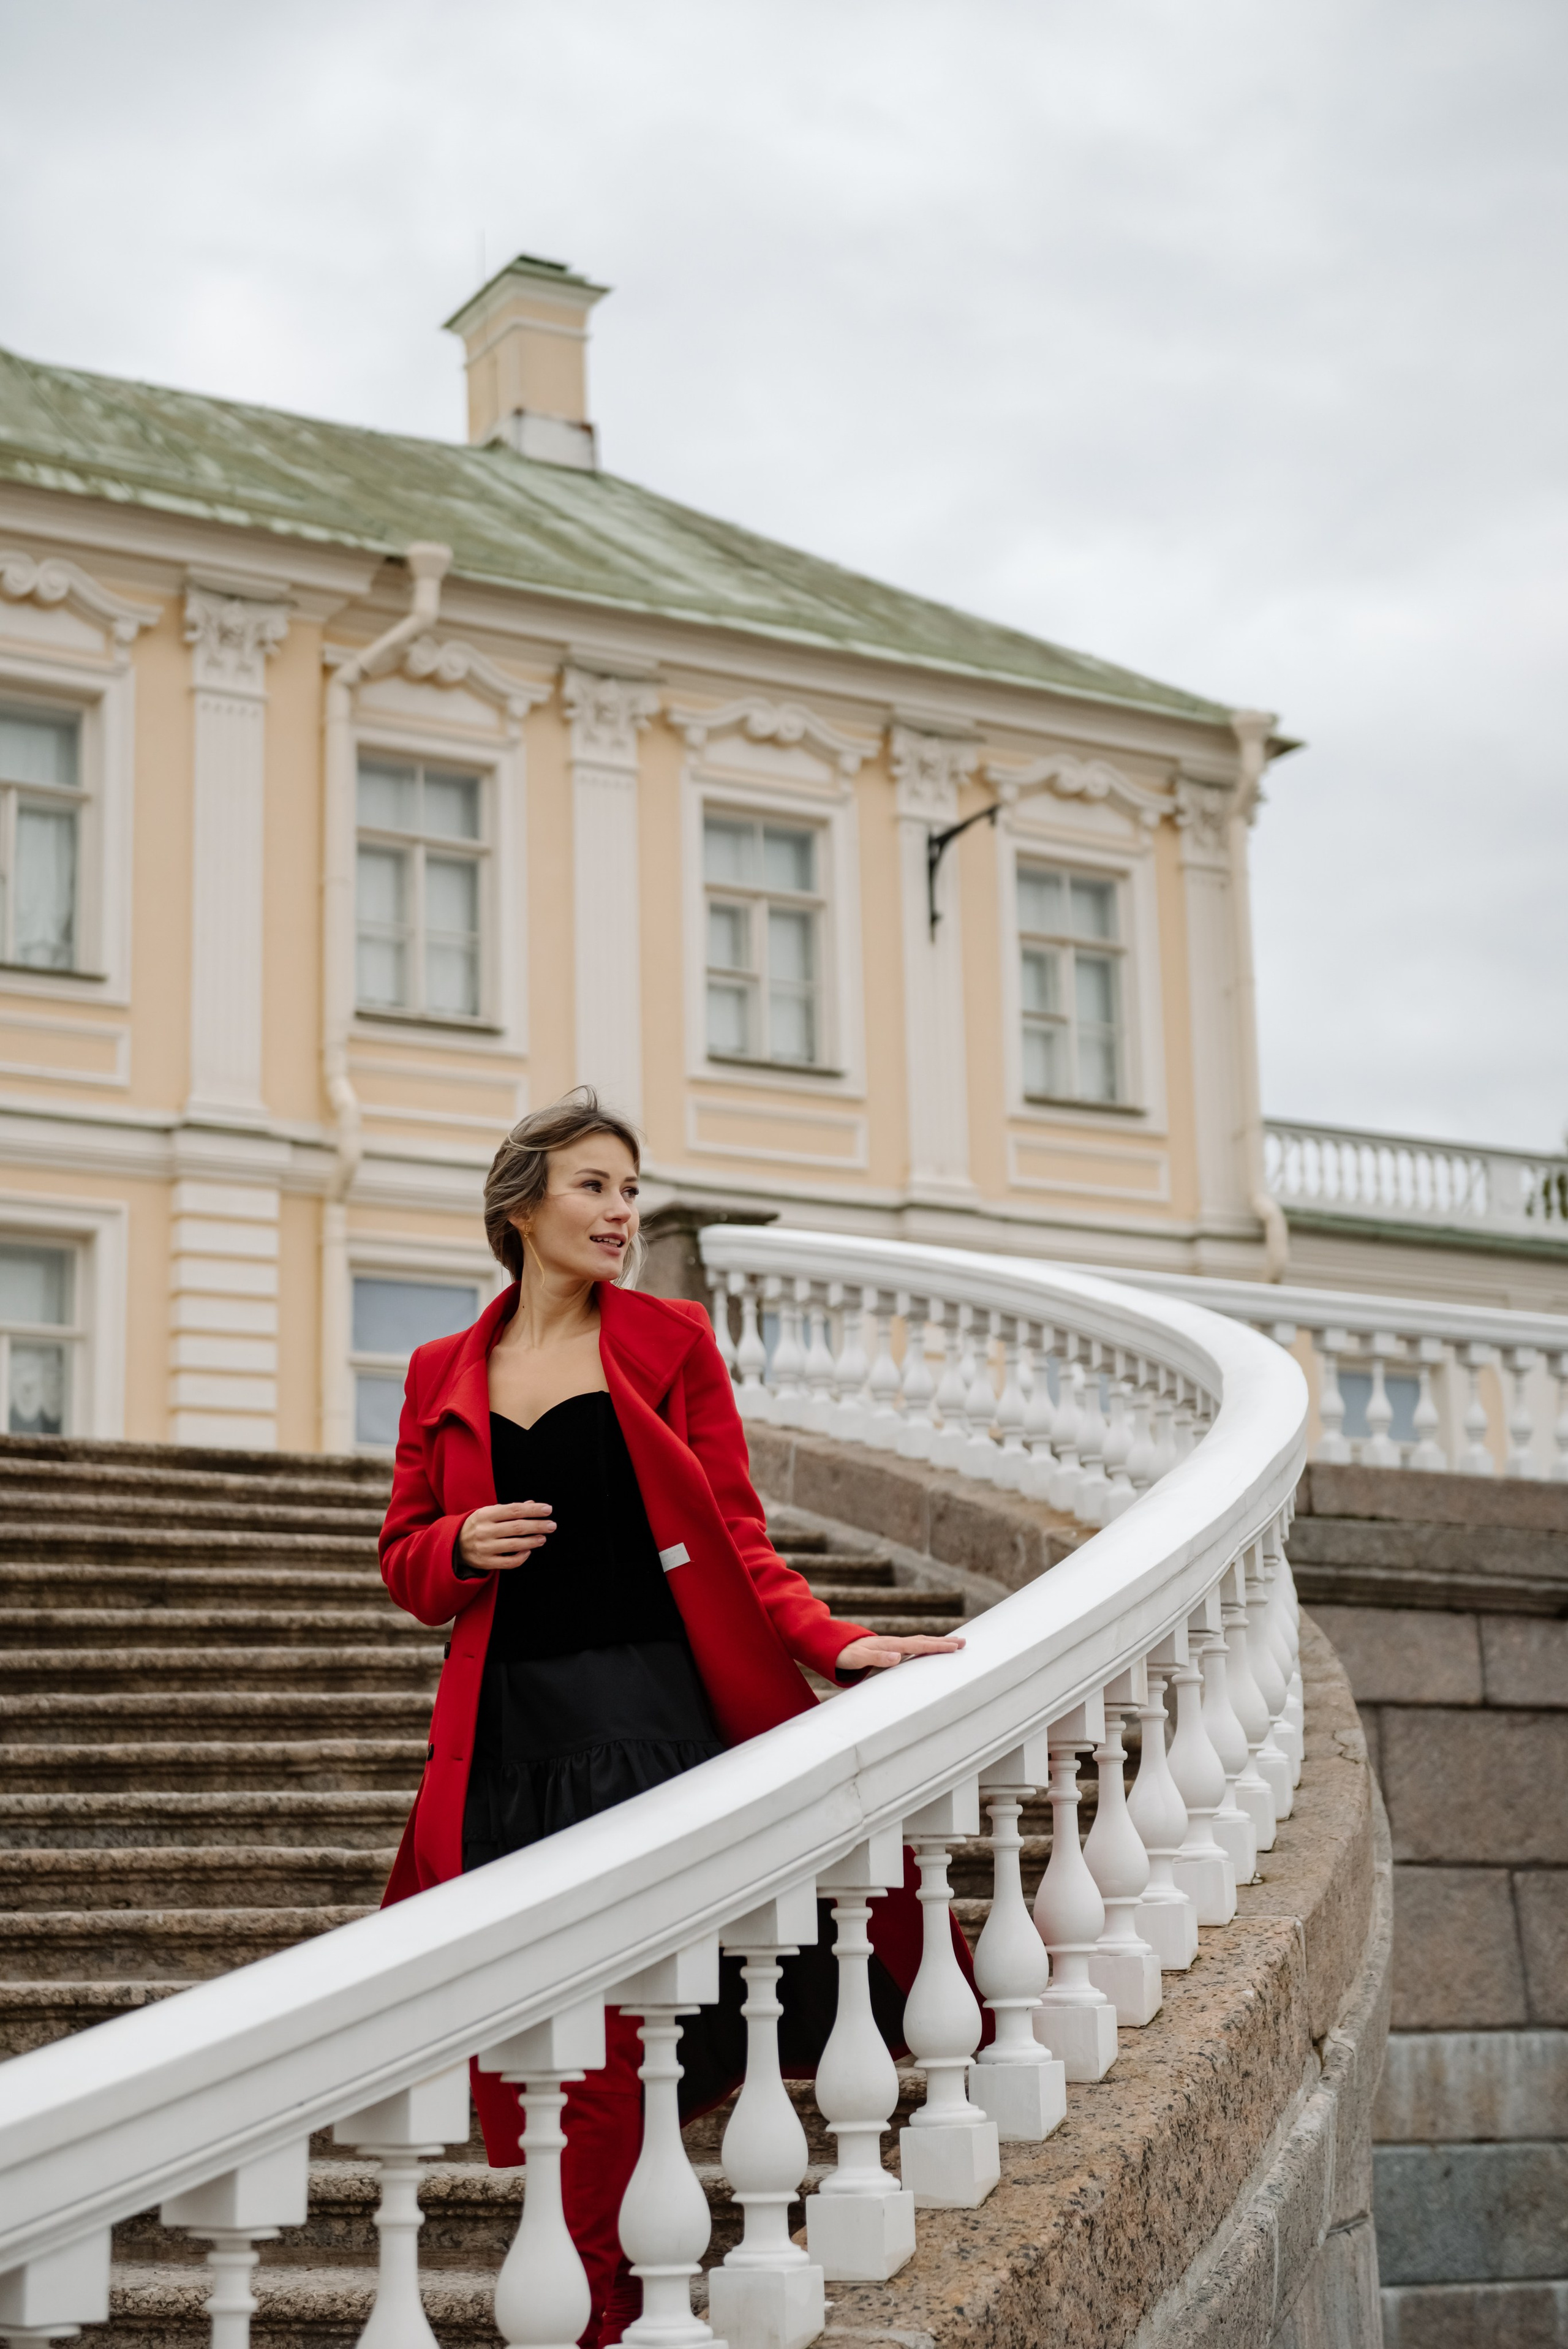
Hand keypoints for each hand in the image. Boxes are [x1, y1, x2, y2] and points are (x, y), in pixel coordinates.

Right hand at [459, 1500, 554, 1572]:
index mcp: (485, 1514)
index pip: (514, 1510)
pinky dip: (522, 1557)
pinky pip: (509, 1562)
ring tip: (543, 1537)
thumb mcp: (489, 1513)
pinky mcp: (486, 1563)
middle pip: (517, 1527)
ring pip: (515, 1545)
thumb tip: (533, 1504)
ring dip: (533, 1541)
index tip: (548, 1509)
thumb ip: (510, 1509)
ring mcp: (485, 1548)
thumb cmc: (477, 1525)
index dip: (533, 1510)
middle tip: (552, 1525)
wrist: (454, 1545)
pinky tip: (529, 1551)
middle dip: (538, 1525)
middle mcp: (484, 1531)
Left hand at [835, 1632, 965, 1675]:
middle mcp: (893, 1642)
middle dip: (943, 1642)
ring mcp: (891, 1645)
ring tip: (952, 1644)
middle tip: (964, 1642)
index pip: (919, 1645)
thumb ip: (876, 1657)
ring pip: (919, 1642)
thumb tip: (897, 1656)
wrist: (831, 1646)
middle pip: (923, 1641)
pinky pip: (911, 1647)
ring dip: (936, 1643)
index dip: (938, 1645)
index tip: (956, 1646)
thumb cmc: (844, 1653)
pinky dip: (924, 1647)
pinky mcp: (888, 1649)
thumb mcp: (857, 1657)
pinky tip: (927, 1651)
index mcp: (890, 1644)